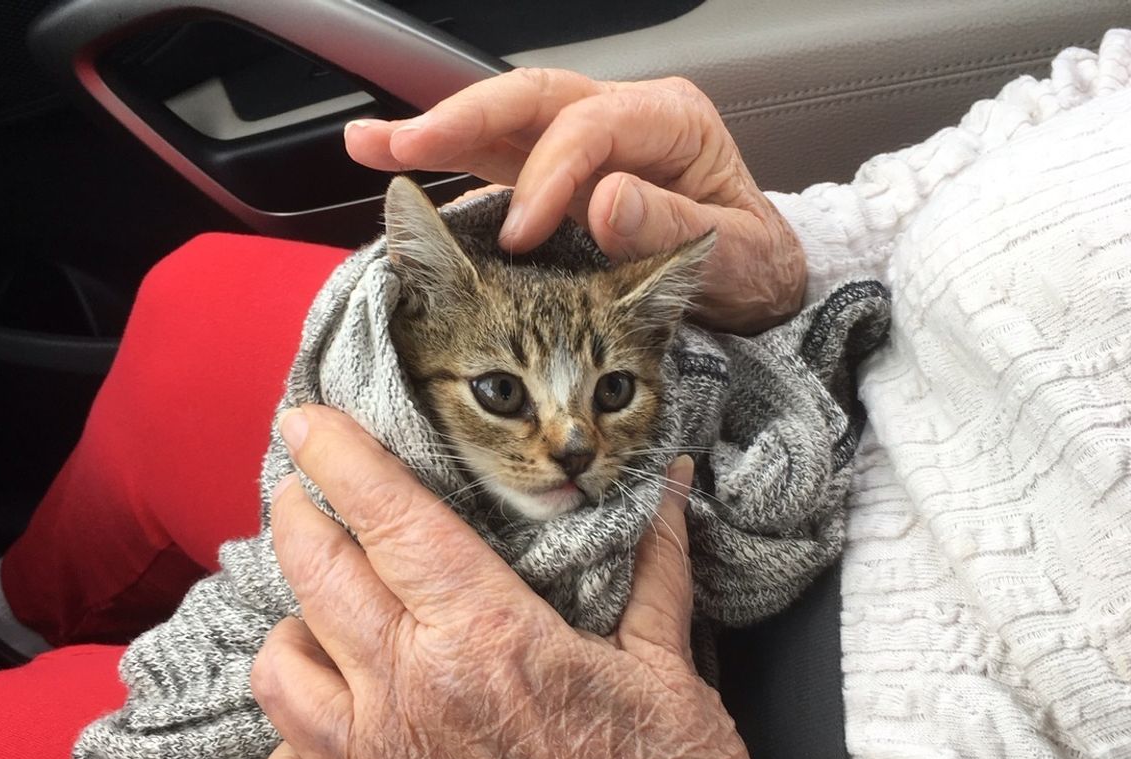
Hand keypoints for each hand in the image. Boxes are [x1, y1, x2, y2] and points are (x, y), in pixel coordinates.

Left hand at [251, 404, 759, 758]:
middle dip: (300, 514)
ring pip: (281, 666)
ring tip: (326, 614)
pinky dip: (293, 738)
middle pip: (314, 572)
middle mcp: (414, 693)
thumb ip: (655, 569)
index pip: (393, 519)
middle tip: (310, 493)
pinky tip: (330, 725)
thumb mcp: (669, 675)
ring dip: (295, 625)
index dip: (341, 455)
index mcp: (490, 638)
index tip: (309, 418)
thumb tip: (667, 485)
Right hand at [345, 68, 805, 332]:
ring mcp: (586, 150)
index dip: (548, 176)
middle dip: (462, 120)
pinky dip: (451, 167)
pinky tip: (402, 174)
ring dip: (437, 133)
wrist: (757, 284)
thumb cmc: (752, 269)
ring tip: (374, 148)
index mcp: (671, 125)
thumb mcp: (738, 257)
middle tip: (402, 146)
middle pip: (531, 102)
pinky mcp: (560, 181)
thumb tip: (605, 200)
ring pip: (504, 124)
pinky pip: (500, 163)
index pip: (591, 130)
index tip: (520, 234)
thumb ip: (675, 229)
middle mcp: (622, 123)